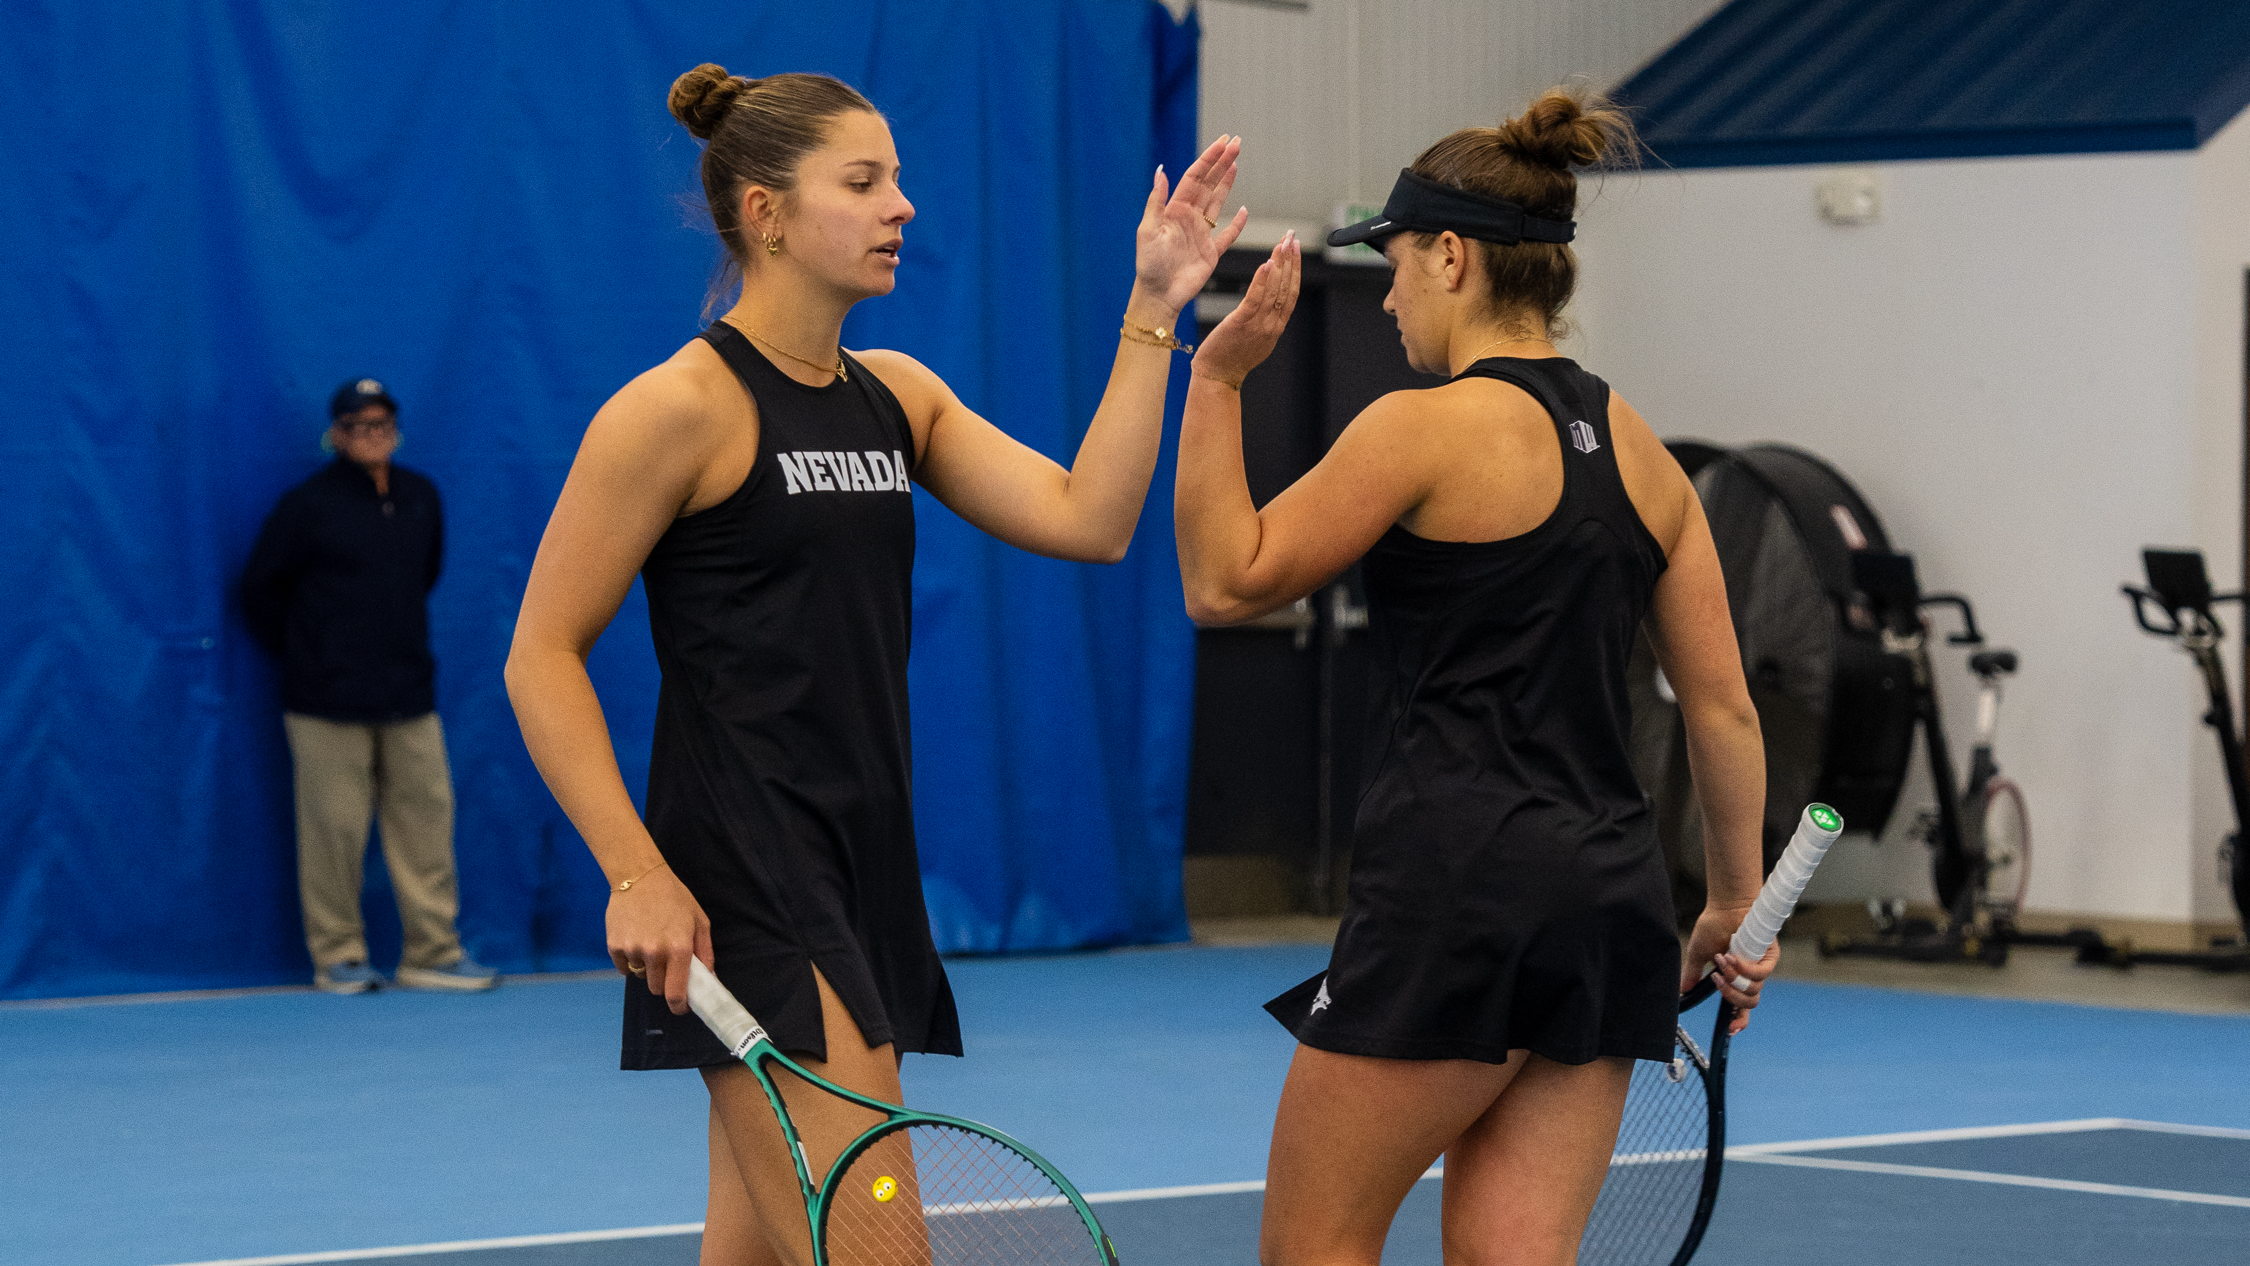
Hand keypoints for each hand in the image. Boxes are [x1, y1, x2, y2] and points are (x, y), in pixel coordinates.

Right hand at [607, 863, 713, 1015]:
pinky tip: (635, 939)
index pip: (676, 993)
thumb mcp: (699, 921)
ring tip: (650, 943)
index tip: (680, 1007)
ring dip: (647, 968)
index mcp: (679, 948)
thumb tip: (709, 979)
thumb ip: (705, 952)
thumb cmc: (674, 897)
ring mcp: (632, 950)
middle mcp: (655, 953)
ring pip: (641, 976)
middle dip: (664, 982)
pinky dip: (629, 960)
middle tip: (667, 964)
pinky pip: (623, 967)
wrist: (639, 876)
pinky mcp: (614, 946)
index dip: (679, 1005)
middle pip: (657, 989)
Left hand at [1134, 135, 1246, 314]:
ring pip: (1217, 202)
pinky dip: (1237, 224)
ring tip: (1236, 163)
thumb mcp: (1147, 231)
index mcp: (1175, 210)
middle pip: (1209, 184)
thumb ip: (1156, 201)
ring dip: (1227, 183)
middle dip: (1222, 163)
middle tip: (1236, 143)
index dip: (1209, 159)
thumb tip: (1161, 170)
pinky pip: (1227, 235)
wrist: (1158, 295)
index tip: (1222, 143)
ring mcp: (1201, 234)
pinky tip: (1245, 211)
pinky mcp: (1211, 253)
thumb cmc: (1149, 266)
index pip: (1195, 178)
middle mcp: (1189, 218)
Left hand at [1191, 232, 1300, 388]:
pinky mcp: (1241, 323)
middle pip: (1286, 287)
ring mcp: (1258, 325)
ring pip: (1274, 290)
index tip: (1296, 249)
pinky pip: (1255, 299)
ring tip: (1283, 243)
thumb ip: (1266, 320)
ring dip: (1280, 264)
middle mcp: (1272, 324)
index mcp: (1276, 327)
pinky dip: (1262, 281)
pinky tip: (1266, 264)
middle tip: (1293, 237)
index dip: (1295, 269)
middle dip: (1291, 260)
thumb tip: (1270, 302)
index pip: (1291, 292)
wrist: (1217, 377)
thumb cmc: (1231, 357)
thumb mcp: (1256, 339)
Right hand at [1681, 905, 1779, 1034]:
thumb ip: (1693, 974)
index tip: (1730, 1030)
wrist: (1725, 907)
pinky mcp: (1769, 956)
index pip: (1741, 1006)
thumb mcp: (1699, 955)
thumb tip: (1682, 992)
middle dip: (1732, 997)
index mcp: (1736, 979)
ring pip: (1754, 990)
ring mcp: (1761, 966)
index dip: (1739, 1020)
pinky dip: (1744, 969)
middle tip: (1717, 982)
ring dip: (1734, 978)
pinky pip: (1760, 974)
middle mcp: (1750, 976)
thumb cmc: (1713, 926)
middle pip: (1749, 1003)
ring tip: (1722, 960)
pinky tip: (1732, 957)